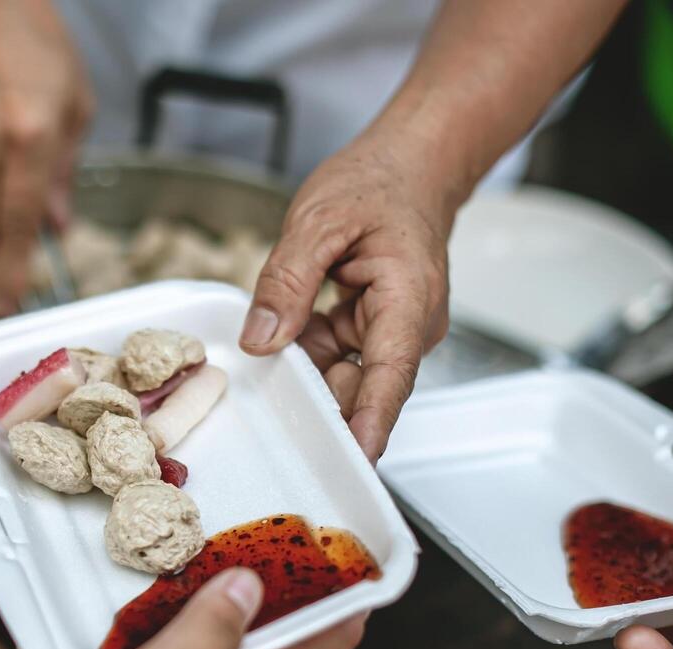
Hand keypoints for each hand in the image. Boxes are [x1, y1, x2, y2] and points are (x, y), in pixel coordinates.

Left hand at [238, 130, 455, 460]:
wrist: (411, 164)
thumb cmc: (379, 183)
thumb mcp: (318, 221)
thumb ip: (286, 281)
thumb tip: (261, 339)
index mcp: (407, 299)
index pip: (390, 376)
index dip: (370, 424)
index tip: (353, 461)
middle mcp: (408, 326)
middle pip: (363, 388)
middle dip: (321, 407)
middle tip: (276, 427)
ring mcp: (392, 331)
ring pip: (345, 376)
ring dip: (308, 375)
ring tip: (273, 368)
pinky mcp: (372, 329)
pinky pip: (336, 356)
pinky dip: (308, 353)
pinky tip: (286, 337)